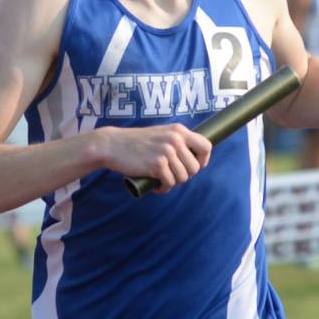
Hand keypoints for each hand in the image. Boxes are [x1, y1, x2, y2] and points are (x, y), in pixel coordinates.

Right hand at [95, 123, 211, 193]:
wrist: (112, 145)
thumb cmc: (135, 143)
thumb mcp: (160, 134)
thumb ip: (176, 142)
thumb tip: (193, 160)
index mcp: (178, 130)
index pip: (206, 146)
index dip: (202, 160)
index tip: (192, 166)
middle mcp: (175, 139)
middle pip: (195, 168)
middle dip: (184, 175)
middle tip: (170, 175)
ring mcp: (167, 151)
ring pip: (183, 177)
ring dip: (172, 182)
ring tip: (161, 179)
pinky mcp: (157, 164)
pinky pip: (170, 183)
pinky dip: (163, 188)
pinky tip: (155, 185)